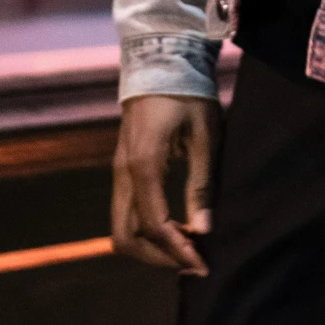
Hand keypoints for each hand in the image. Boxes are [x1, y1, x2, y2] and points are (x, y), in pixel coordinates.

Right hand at [111, 94, 221, 275]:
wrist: (162, 60)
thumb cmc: (188, 94)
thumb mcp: (205, 136)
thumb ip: (202, 184)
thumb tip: (204, 229)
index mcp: (143, 166)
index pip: (154, 225)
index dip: (178, 251)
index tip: (203, 264)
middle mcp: (123, 173)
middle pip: (124, 236)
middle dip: (157, 257)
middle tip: (193, 261)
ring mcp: (119, 171)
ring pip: (121, 226)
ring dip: (151, 245)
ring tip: (188, 247)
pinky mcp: (124, 168)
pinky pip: (127, 211)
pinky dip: (147, 228)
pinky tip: (177, 227)